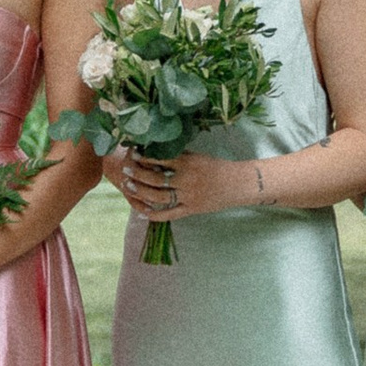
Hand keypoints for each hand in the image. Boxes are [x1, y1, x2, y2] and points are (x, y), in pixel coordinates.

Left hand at [123, 151, 238, 227]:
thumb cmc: (217, 167)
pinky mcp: (192, 210)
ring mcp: (189, 197)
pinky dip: (156, 215)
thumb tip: (156, 149)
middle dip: (138, 174)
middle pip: (156, 178)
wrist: (239, 184)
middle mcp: (187, 180)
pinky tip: (143, 213)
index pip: (161, 159)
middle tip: (126, 169)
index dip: (145, 157)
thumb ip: (179, 155)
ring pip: (159, 196)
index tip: (133, 153)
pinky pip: (171, 214)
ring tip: (130, 185)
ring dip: (142, 191)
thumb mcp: (198, 156)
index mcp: (189, 163)